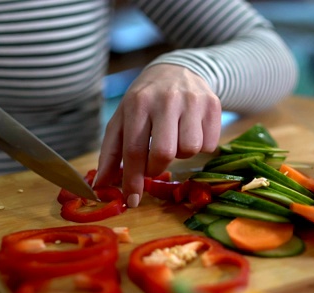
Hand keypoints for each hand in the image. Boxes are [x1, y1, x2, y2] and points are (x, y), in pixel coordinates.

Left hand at [95, 64, 221, 207]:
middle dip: (157, 168)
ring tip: (173, 140)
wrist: (176, 70)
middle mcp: (166, 99)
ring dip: (180, 155)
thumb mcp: (121, 120)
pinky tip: (190, 133)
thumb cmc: (144, 102)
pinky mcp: (213, 104)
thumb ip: (110, 153)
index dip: (133, 180)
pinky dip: (199, 146)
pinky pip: (209, 144)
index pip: (135, 150)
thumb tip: (100, 185)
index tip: (133, 201)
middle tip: (153, 164)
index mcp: (138, 103)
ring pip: (190, 150)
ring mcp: (193, 100)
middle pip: (165, 153)